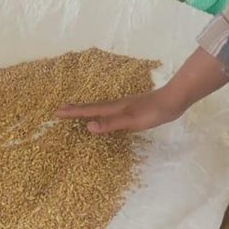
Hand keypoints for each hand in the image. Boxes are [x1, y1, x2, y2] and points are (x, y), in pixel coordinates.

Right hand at [57, 85, 186, 134]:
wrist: (172, 101)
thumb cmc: (152, 112)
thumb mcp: (131, 120)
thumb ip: (110, 124)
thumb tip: (87, 126)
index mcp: (113, 108)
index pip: (88, 111)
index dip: (73, 112)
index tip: (56, 112)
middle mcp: (115, 106)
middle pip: (91, 107)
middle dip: (75, 109)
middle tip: (60, 110)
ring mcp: (123, 107)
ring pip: (99, 109)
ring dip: (86, 110)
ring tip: (76, 112)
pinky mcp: (131, 110)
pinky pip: (108, 112)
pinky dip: (99, 114)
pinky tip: (104, 116)